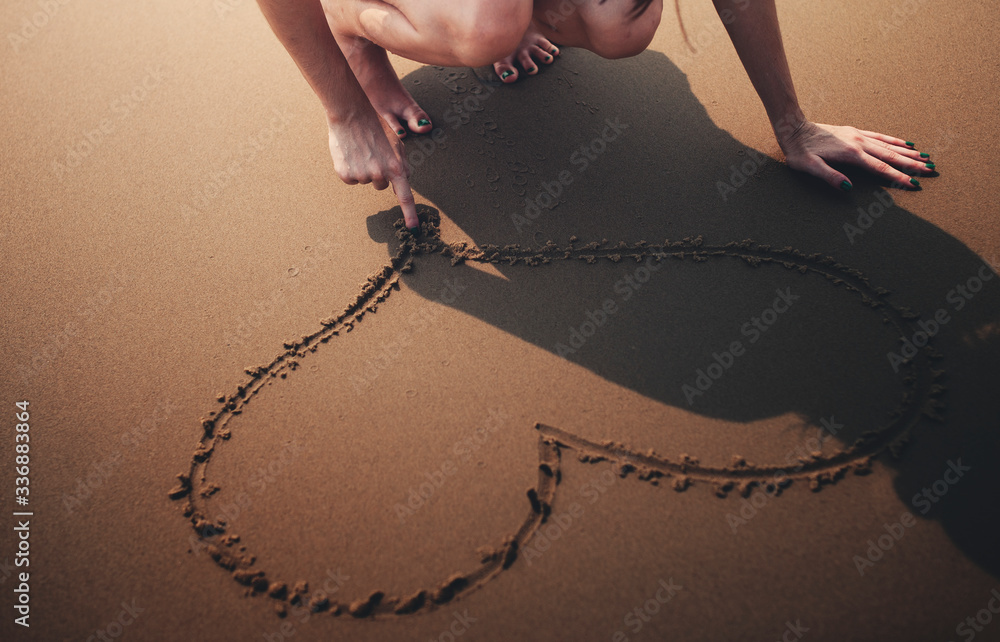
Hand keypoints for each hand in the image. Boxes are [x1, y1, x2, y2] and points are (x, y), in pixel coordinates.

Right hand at [327, 108, 418, 228]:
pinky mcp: (346, 174)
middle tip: (372, 152)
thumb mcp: (396, 142)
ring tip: (360, 150)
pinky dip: (349, 168)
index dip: (410, 215)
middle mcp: (380, 175)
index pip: (405, 197)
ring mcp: (362, 176)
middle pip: (381, 185)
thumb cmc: (375, 125)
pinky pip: (350, 179)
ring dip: (363, 169)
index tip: (414, 230)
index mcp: (396, 168)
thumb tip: (405, 177)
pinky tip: (349, 153)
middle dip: (378, 172)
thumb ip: (402, 163)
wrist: (351, 113)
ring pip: (365, 181)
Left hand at [777, 121, 935, 190]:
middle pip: (890, 156)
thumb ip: (828, 176)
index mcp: (851, 154)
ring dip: (907, 153)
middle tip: (932, 170)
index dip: (898, 178)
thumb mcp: (808, 167)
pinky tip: (905, 143)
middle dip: (912, 165)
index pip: (880, 168)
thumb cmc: (798, 151)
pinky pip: (879, 136)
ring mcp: (858, 136)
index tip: (915, 184)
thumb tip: (848, 187)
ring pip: (888, 146)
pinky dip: (894, 140)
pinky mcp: (854, 132)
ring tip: (926, 157)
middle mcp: (859, 143)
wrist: (793, 128)